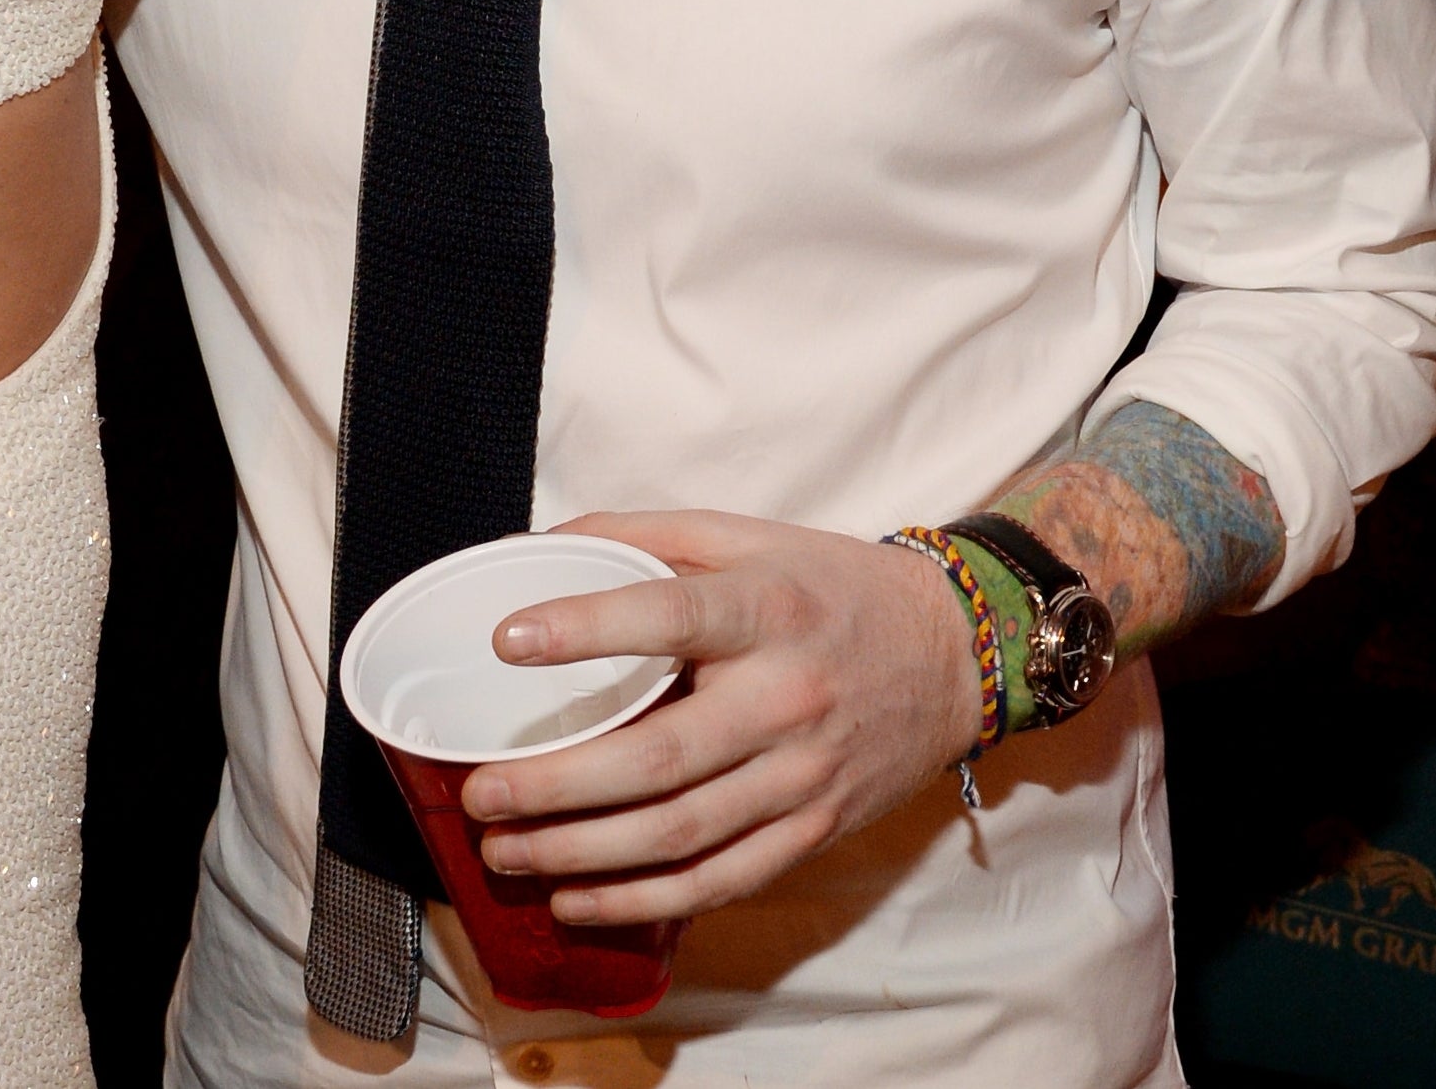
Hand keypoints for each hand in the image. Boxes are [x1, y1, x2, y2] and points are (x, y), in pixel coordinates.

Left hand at [459, 510, 980, 924]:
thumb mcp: (747, 536)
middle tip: (481, 791)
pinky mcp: (815, 830)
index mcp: (766, 608)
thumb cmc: (830, 586)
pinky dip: (643, 899)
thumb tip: (541, 544)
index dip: (585, 628)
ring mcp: (803, 776)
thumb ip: (646, 537)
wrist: (954, 652)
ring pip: (680, 833)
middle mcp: (786, 697)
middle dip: (556, 784)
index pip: (669, 614)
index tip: (506, 639)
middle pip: (659, 758)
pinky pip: (719, 878)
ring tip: (505, 851)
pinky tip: (577, 896)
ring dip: (580, 853)